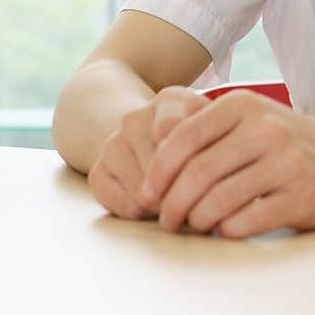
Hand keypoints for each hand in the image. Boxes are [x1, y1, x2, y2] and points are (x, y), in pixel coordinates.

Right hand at [87, 85, 212, 219]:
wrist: (149, 138)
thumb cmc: (196, 141)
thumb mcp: (216, 133)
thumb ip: (217, 144)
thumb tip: (205, 182)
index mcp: (171, 100)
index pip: (177, 132)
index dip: (195, 165)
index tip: (212, 177)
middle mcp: (135, 117)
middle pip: (161, 170)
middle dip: (184, 192)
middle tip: (199, 198)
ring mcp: (112, 144)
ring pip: (144, 193)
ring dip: (164, 206)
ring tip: (178, 200)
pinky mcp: (97, 172)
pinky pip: (123, 206)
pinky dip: (142, 214)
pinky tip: (153, 204)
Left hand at [137, 90, 314, 237]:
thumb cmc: (285, 142)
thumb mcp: (249, 120)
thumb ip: (206, 133)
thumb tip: (153, 171)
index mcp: (244, 106)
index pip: (184, 137)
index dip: (158, 169)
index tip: (146, 193)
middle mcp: (265, 129)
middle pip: (198, 172)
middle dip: (172, 203)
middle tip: (165, 220)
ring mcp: (286, 163)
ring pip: (220, 199)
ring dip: (196, 220)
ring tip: (191, 227)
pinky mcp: (301, 196)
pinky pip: (248, 220)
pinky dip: (227, 230)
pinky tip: (224, 230)